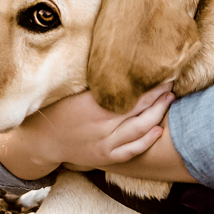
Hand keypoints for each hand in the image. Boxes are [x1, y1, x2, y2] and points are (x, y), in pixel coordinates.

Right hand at [0, 82, 173, 178]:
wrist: (41, 141)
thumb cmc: (55, 109)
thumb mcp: (70, 89)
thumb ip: (92, 79)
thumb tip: (114, 57)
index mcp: (92, 104)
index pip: (129, 91)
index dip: (149, 82)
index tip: (161, 70)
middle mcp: (101, 124)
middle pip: (139, 108)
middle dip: (158, 94)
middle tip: (171, 81)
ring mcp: (105, 143)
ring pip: (140, 128)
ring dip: (158, 113)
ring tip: (169, 99)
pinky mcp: (105, 157)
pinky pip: (132, 150)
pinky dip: (147, 140)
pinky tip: (159, 129)